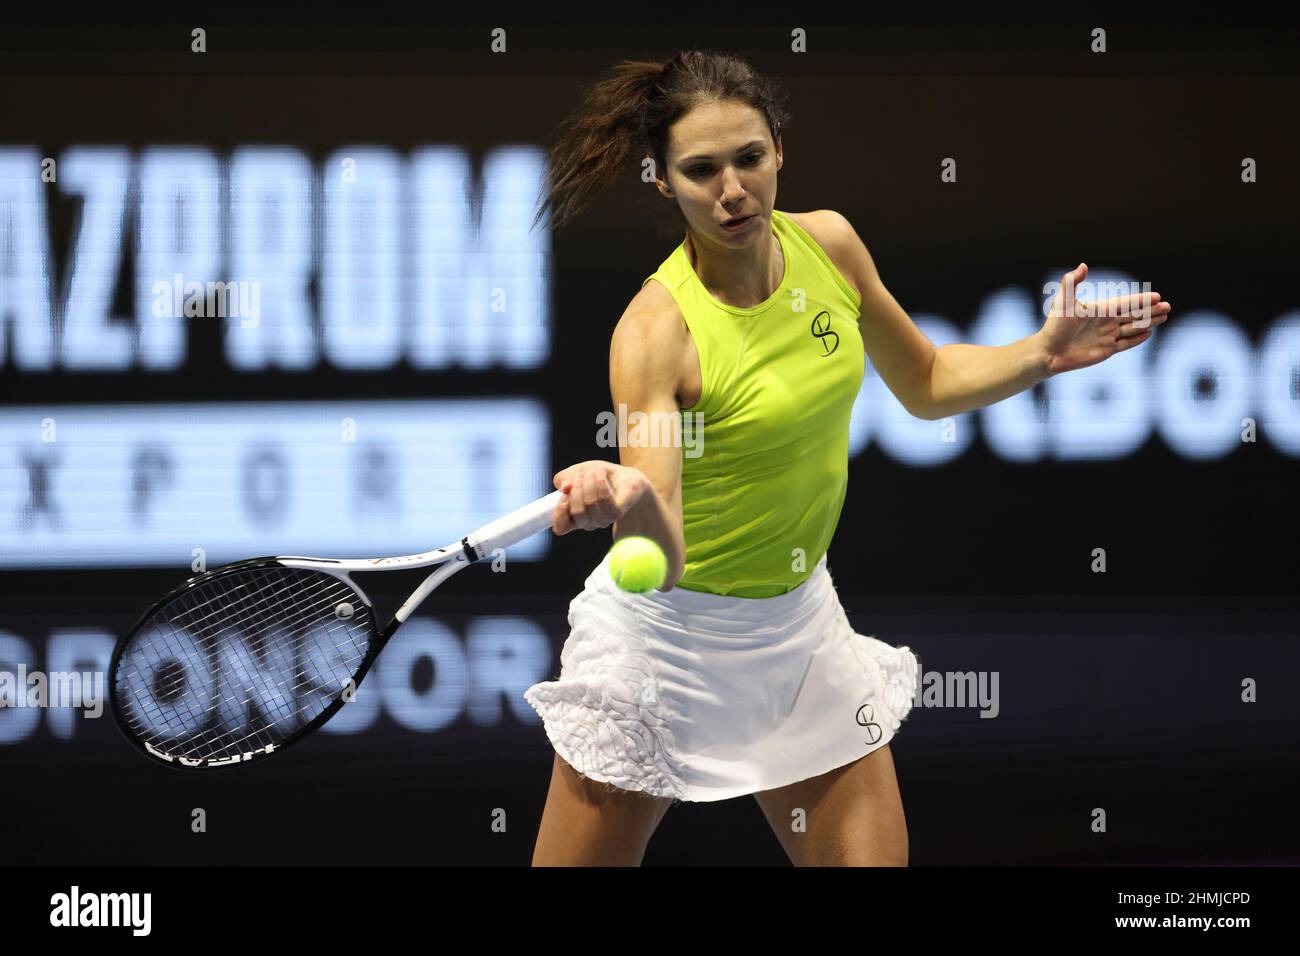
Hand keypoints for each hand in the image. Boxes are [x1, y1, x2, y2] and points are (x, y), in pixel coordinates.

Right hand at [550, 461, 648, 534]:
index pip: (560, 527)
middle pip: (576, 511)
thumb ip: (564, 478)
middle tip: (581, 474)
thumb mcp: (577, 472)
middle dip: (576, 487)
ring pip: (590, 503)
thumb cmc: (600, 477)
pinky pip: (604, 499)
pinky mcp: (617, 512)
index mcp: (574, 517)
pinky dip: (600, 483)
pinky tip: (601, 474)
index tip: (564, 493)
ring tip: (593, 471)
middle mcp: (588, 522)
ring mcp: (603, 520)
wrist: (627, 478)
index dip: (559, 511)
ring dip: (589, 481)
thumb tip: (564, 487)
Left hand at [1039, 263, 1171, 374]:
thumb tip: (1083, 266)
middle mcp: (1106, 322)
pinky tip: (1149, 333)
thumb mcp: (1064, 301)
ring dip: (1149, 322)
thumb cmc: (1054, 325)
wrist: (1048, 351)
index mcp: (1100, 310)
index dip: (1142, 300)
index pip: (1126, 303)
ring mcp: (1107, 336)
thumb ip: (1072, 283)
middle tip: (1168, 306)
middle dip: (1152, 311)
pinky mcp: (1106, 350)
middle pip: (1134, 315)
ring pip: (1133, 328)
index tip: (1157, 296)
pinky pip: (1126, 343)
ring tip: (1164, 317)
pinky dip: (1138, 338)